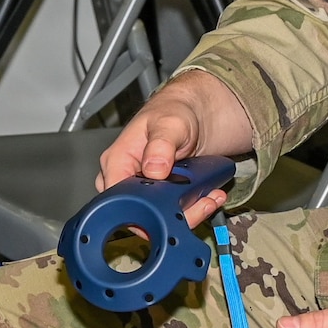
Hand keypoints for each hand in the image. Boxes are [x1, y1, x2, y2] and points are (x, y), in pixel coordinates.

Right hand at [94, 71, 251, 229]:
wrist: (194, 112)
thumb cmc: (174, 111)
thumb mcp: (170, 123)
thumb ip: (161, 144)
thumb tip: (153, 168)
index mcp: (117, 160)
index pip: (116, 198)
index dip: (141, 210)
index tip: (168, 208)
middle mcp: (126, 177)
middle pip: (139, 213)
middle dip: (172, 214)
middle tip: (199, 203)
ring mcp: (143, 188)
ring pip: (159, 217)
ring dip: (189, 213)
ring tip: (210, 199)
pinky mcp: (161, 195)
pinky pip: (174, 212)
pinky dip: (195, 208)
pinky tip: (211, 197)